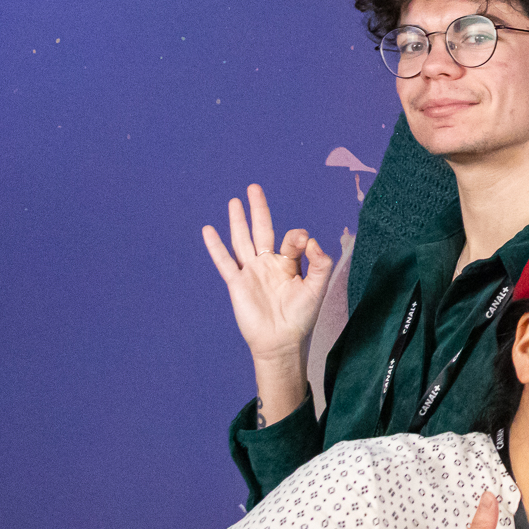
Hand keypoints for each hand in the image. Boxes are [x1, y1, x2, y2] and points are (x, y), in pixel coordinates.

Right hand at [202, 183, 334, 366]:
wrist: (281, 341)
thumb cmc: (301, 317)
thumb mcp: (317, 288)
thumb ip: (320, 262)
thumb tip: (312, 239)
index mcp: (288, 263)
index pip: (292, 239)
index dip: (299, 237)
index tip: (307, 244)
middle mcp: (268, 264)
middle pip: (261, 229)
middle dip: (258, 209)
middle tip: (254, 187)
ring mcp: (251, 272)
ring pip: (242, 240)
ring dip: (238, 221)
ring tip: (234, 202)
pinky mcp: (237, 283)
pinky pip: (224, 261)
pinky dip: (215, 246)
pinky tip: (208, 230)